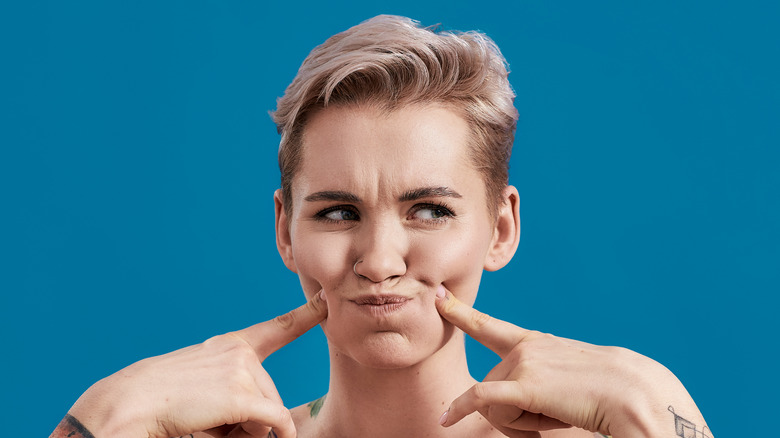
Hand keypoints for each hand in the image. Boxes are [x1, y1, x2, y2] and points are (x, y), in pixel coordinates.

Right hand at [68, 291, 327, 437]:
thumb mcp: (205, 393)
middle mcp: (239, 353)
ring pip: (272, 414)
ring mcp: (241, 369)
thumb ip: (241, 398)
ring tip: (208, 423)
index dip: (305, 315)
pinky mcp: (242, 393)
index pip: (276, 329)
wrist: (128, 404)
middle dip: (253, 420)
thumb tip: (283, 426)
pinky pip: (275, 424)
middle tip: (211, 421)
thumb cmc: (161, 405)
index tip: (326, 301)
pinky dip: (275, 435)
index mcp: (228, 348)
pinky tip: (260, 434)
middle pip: (272, 397)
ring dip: (248, 432)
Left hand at [434, 288, 706, 437]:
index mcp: (538, 343)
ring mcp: (525, 362)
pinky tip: (446, 419)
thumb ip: (546, 378)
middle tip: (552, 416)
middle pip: (492, 388)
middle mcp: (526, 347)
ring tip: (557, 416)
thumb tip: (520, 396)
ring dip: (519, 422)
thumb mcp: (574, 378)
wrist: (637, 393)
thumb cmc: (613, 391)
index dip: (463, 314)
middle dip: (512, 412)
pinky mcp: (525, 385)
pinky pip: (479, 399)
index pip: (492, 327)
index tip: (440, 298)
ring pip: (494, 405)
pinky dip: (460, 409)